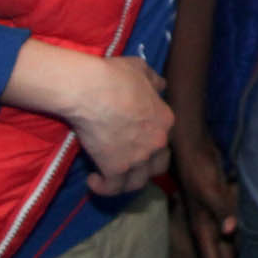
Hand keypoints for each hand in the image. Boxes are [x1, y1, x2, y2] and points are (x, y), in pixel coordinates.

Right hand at [65, 56, 173, 197]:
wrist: (92, 90)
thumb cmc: (115, 76)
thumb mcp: (141, 70)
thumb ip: (154, 81)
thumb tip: (161, 85)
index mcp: (166, 120)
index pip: (164, 139)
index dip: (151, 142)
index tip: (135, 140)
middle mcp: (156, 142)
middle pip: (158, 165)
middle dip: (146, 167)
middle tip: (129, 162)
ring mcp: (138, 158)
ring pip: (138, 182)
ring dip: (125, 182)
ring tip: (112, 177)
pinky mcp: (116, 169)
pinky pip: (113, 188)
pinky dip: (103, 188)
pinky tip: (93, 180)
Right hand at [172, 129, 240, 257]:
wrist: (193, 146)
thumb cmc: (199, 168)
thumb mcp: (210, 190)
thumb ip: (223, 210)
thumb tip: (231, 233)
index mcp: (203, 229)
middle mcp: (209, 229)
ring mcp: (214, 220)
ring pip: (228, 250)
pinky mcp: (221, 209)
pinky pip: (233, 233)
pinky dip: (241, 245)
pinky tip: (250, 252)